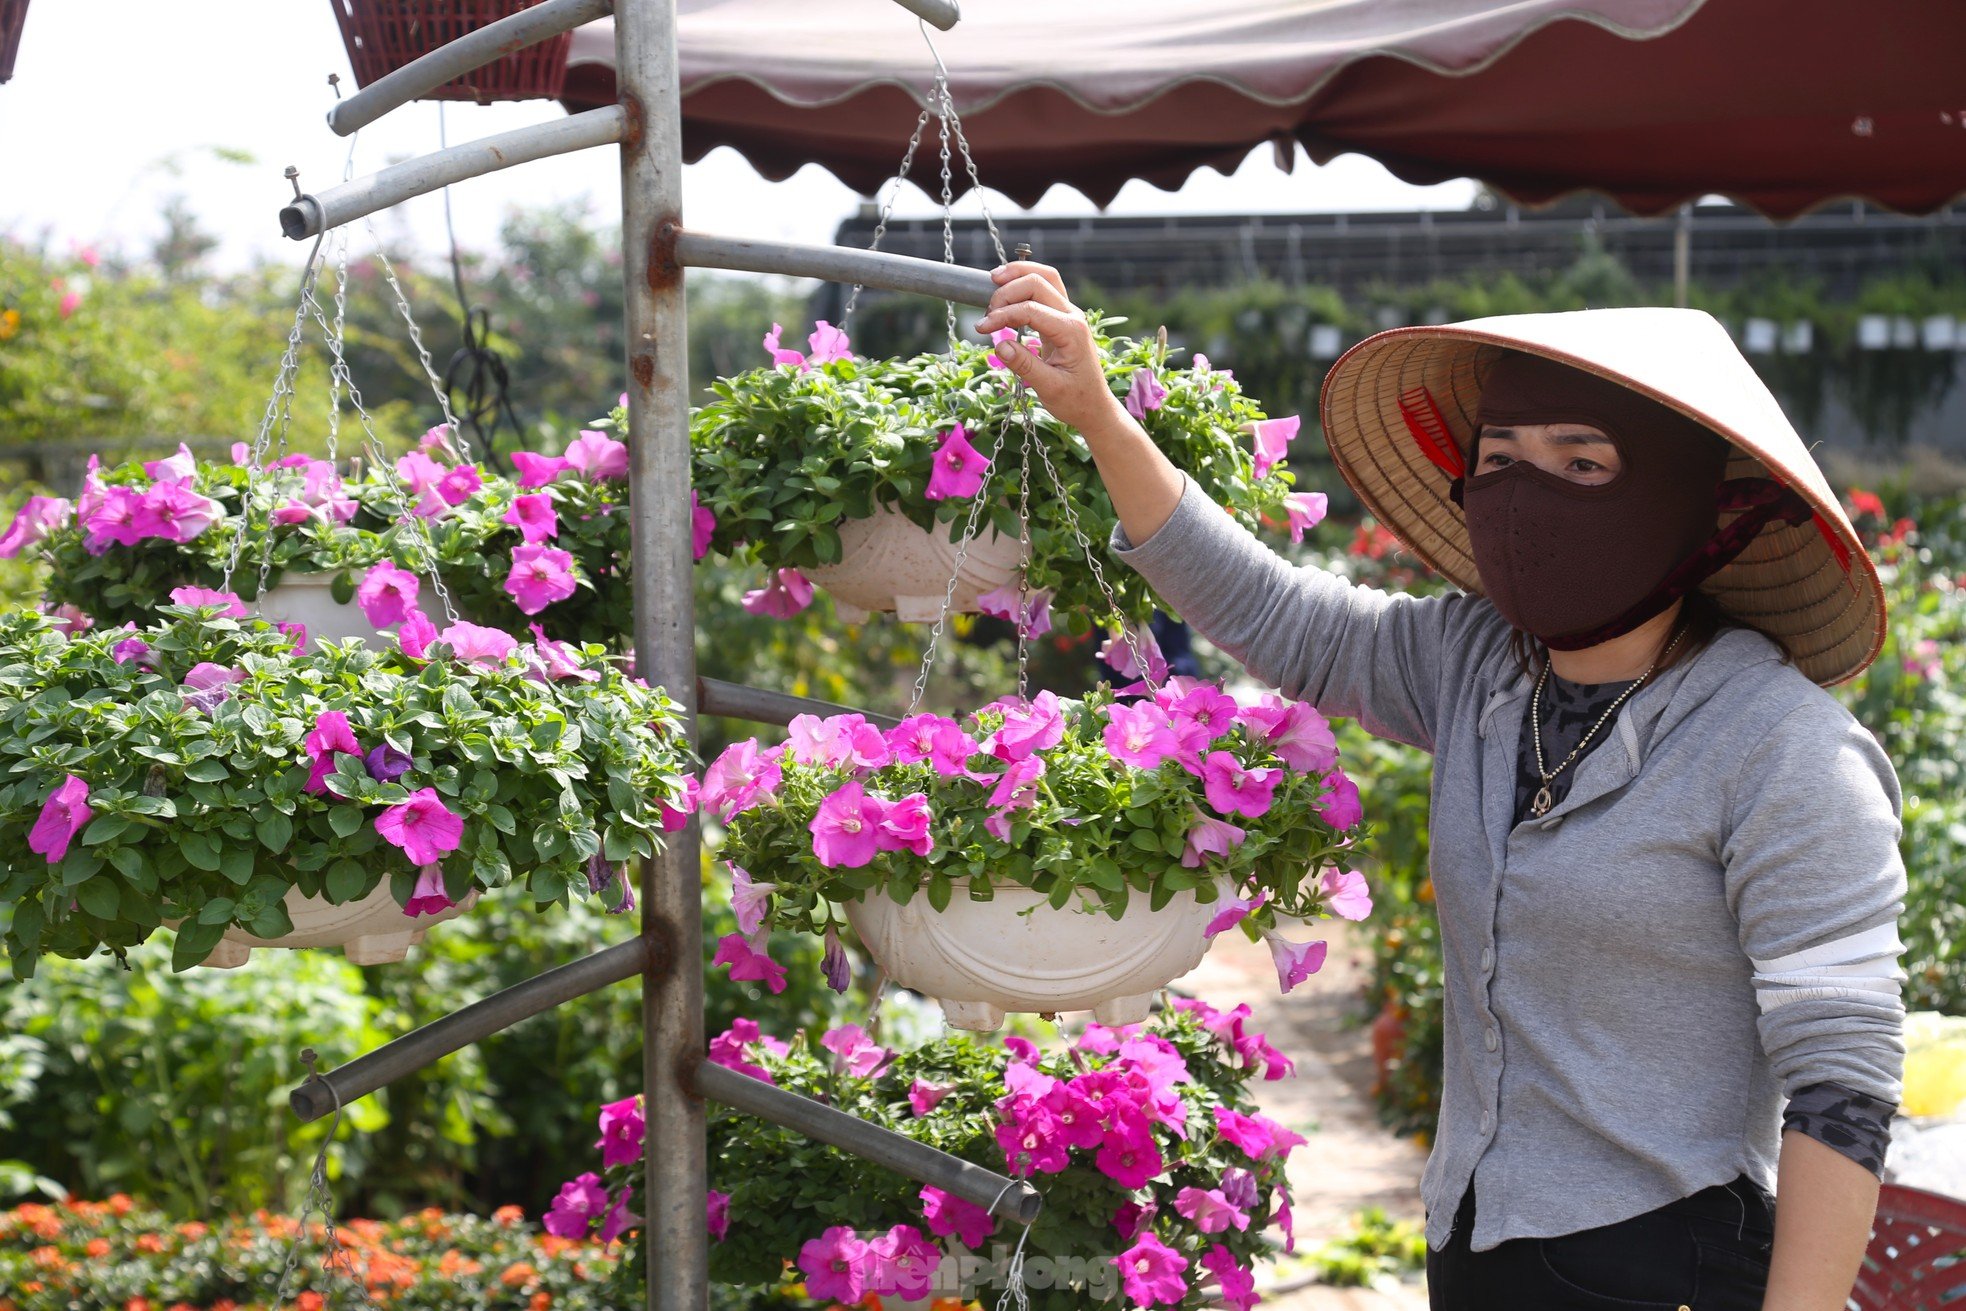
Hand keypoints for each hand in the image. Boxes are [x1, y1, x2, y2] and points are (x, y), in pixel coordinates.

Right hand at [974, 262, 1128, 437]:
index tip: (982, 329)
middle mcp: (1072, 316)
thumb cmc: (1075, 399)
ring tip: (994, 279)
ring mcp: (1069, 313)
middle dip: (1008, 290)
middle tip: (987, 313)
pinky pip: (1045, 289)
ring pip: (1045, 277)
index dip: (1002, 315)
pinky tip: (1007, 290)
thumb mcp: (1049, 388)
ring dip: (1019, 274)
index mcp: (1071, 331)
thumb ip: (1025, 365)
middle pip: (1038, 282)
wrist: (1094, 406)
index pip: (1031, 309)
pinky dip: (1024, 284)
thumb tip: (999, 345)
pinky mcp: (1061, 317)